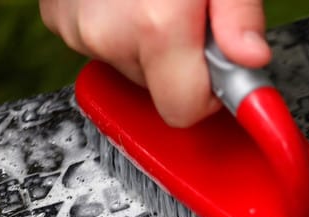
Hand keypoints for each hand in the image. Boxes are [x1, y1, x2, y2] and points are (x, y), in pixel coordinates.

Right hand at [40, 0, 269, 126]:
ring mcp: (76, 23)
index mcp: (155, 26)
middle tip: (191, 14)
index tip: (223, 67)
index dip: (211, 93)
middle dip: (182, 60)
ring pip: (129, 64)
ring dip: (149, 40)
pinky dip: (120, 23)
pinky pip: (101, 40)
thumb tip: (252, 59)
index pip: (183, 110)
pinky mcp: (56, 13)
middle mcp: (108, 31)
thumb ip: (241, 17)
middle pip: (159, 88)